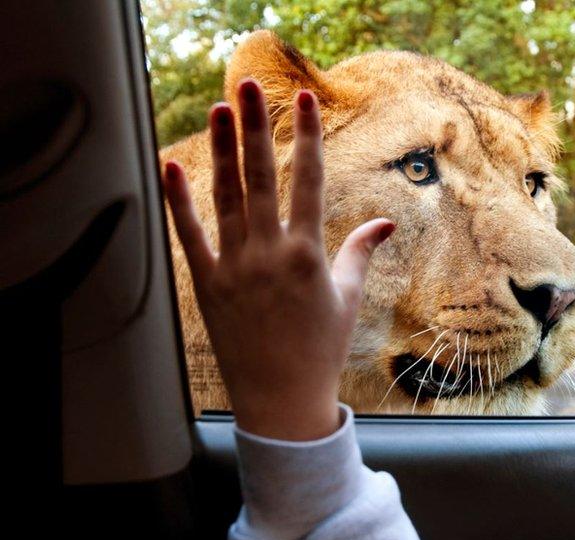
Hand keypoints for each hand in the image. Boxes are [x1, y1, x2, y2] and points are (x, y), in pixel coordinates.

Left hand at [163, 79, 394, 440]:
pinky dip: (180, 201)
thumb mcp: (347, 298)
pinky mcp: (206, 284)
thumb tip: (383, 223)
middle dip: (258, 128)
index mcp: (307, 254)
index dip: (308, 137)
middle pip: (262, 178)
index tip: (304, 101)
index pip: (308, 182)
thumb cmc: (322, 350)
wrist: (282, 399)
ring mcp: (234, 267)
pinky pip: (190, 235)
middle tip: (251, 87)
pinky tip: (173, 165)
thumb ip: (360, 253)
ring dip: (223, 151)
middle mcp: (268, 254)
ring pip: (226, 197)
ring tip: (220, 109)